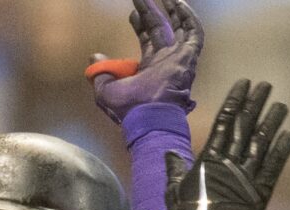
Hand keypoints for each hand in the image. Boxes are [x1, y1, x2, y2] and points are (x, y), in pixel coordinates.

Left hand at [89, 0, 202, 122]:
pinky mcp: (187, 58)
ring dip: (172, 11)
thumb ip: (100, 72)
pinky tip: (179, 3)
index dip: (140, 25)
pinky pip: (194, 34)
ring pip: (179, 28)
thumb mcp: (105, 90)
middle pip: (161, 30)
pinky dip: (189, 18)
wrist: (148, 118)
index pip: (148, 40)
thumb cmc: (128, 108)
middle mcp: (165, 62)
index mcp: (148, 69)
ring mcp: (178, 60)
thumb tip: (95, 57)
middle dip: (152, 13)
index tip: (132, 13)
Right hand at [159, 80, 289, 209]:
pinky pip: (273, 166)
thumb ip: (174, 168)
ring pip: (261, 142)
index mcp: (208, 159)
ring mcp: (244, 176)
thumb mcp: (173, 188)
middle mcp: (228, 163)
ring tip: (281, 105)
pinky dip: (282, 150)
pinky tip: (289, 135)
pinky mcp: (258, 193)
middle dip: (255, 104)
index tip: (243, 84)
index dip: (235, 101)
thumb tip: (169, 153)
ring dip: (272, 122)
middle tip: (265, 85)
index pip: (224, 122)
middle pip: (244, 126)